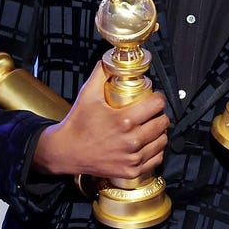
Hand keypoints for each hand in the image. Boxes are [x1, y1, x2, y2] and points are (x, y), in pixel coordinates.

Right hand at [32, 61, 168, 180]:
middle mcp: (131, 141)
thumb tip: (110, 59)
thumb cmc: (77, 123)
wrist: (66, 151)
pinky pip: (156, 158)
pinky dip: (156, 150)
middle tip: (153, 111)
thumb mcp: (88, 93)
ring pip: (162, 141)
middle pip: (163, 123)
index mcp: (124, 121)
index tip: (154, 97)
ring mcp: (132, 158)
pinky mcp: (131, 170)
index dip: (158, 98)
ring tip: (152, 126)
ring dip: (160, 132)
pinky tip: (149, 143)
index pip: (157, 105)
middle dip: (160, 114)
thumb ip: (101, 73)